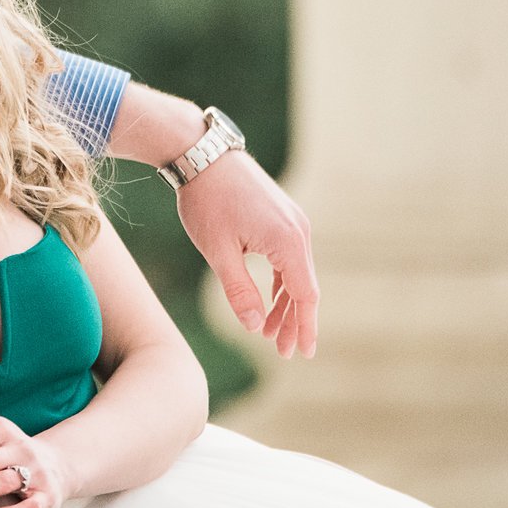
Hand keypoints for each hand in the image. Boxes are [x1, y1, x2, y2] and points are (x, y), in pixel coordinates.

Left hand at [176, 147, 318, 358]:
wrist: (202, 155)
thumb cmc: (207, 202)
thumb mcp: (218, 252)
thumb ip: (239, 290)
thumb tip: (253, 326)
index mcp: (287, 241)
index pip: (305, 296)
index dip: (304, 327)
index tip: (301, 353)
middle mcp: (298, 230)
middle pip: (304, 287)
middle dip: (293, 321)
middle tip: (280, 351)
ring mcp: (292, 221)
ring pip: (297, 273)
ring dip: (285, 303)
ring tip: (267, 331)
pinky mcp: (282, 216)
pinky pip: (289, 257)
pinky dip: (282, 281)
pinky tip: (270, 300)